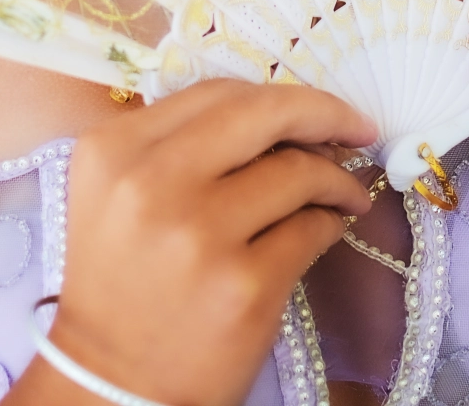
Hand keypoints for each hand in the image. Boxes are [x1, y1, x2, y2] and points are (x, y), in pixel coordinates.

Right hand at [19, 79, 375, 405]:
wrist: (110, 385)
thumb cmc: (123, 281)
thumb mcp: (122, 192)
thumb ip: (179, 143)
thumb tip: (282, 116)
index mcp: (116, 150)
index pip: (217, 91)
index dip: (277, 93)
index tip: (312, 108)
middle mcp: (152, 182)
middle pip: (262, 114)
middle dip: (325, 113)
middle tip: (357, 128)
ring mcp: (200, 235)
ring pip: (297, 171)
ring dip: (336, 177)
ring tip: (347, 191)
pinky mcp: (244, 286)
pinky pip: (311, 230)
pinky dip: (331, 220)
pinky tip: (330, 227)